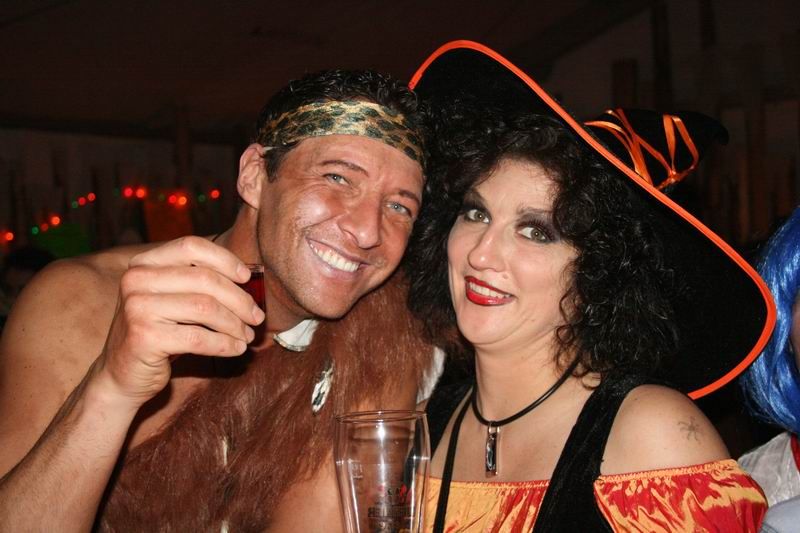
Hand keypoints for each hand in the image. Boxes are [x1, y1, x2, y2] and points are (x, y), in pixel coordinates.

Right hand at [95, 236, 264, 405]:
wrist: (122, 374)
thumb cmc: (159, 333)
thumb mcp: (173, 300)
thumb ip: (199, 283)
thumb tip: (249, 277)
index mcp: (144, 264)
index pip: (191, 247)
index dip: (224, 259)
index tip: (247, 278)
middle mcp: (136, 280)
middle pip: (204, 279)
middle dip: (239, 299)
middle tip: (257, 316)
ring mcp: (137, 308)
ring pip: (205, 308)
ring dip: (235, 324)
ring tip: (247, 335)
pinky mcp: (144, 337)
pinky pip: (199, 338)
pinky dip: (225, 344)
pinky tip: (236, 349)